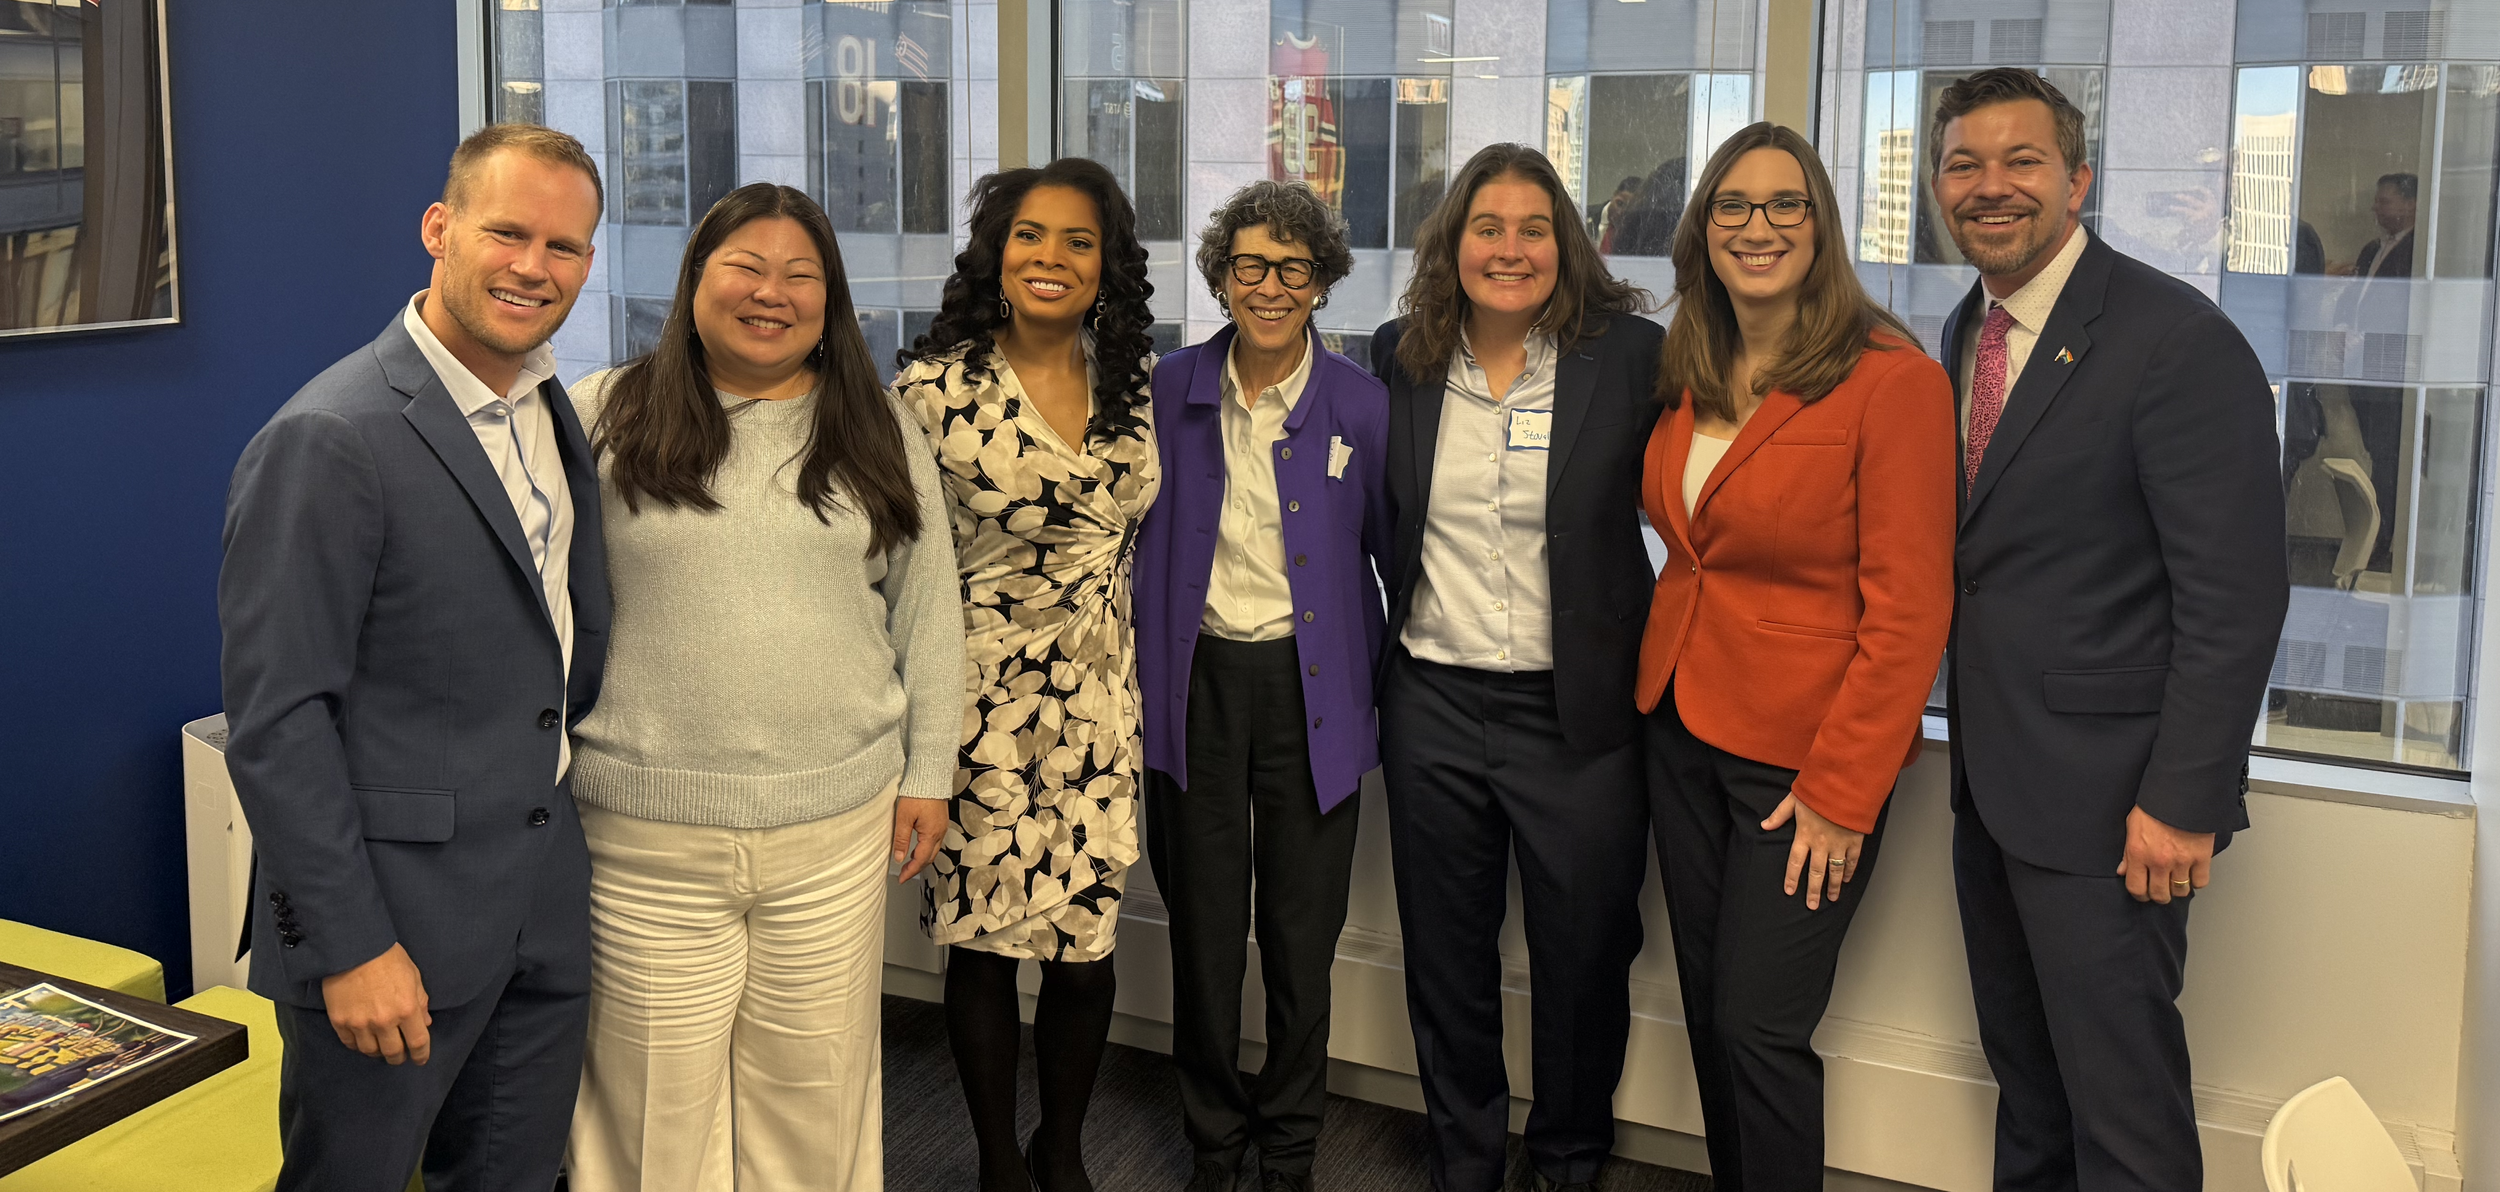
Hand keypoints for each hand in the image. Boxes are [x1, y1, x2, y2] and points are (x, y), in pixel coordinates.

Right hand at [320, 943, 430, 1064]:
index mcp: (407, 1009)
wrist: (352, 947)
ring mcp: (360, 1023)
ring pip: (371, 1051)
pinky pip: (351, 1043)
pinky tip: (363, 1040)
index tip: (421, 1059)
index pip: (418, 1042)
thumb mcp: (413, 975)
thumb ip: (420, 1001)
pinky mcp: (340, 1021)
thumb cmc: (387, 957)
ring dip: (378, 1052)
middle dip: (399, 1057)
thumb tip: (425, 1023)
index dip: (421, 1055)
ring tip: (381, 1047)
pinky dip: (359, 1045)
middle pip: (393, 1053)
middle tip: (400, 1056)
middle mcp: (384, 1021)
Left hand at [892, 797, 948, 882]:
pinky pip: (935, 841)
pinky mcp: (941, 821)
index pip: (921, 860)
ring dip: (921, 859)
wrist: (930, 776)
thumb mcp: (903, 817)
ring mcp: (942, 827)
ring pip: (933, 850)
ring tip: (908, 863)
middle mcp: (940, 833)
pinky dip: (926, 849)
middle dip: (917, 868)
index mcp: (931, 834)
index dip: (911, 871)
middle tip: (904, 874)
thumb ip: (901, 839)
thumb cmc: (916, 794)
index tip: (901, 879)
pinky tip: (917, 848)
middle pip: (930, 857)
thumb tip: (899, 858)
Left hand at [1763, 795, 1864, 910]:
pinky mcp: (1854, 841)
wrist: (1845, 785)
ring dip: (1833, 886)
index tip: (1790, 891)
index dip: (1792, 878)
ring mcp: (1839, 844)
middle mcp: (1821, 843)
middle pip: (1816, 872)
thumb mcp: (1793, 799)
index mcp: (1804, 835)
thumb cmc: (1818, 790)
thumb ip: (1779, 815)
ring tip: (1831, 899)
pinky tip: (1846, 879)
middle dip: (1813, 891)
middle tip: (1811, 906)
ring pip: (1835, 871)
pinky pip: (1851, 860)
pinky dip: (1849, 871)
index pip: (1795, 862)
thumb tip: (1764, 825)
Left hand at [2117, 806, 2213, 903]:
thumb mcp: (2132, 826)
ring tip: (2175, 881)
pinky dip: (2196, 881)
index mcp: (2139, 853)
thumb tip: (2123, 870)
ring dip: (2177, 889)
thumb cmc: (2155, 806)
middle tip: (2160, 889)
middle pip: (2159, 894)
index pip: (2136, 888)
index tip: (2142, 892)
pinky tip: (2192, 874)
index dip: (2139, 894)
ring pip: (2179, 891)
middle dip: (2158, 895)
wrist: (2181, 793)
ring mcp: (2181, 861)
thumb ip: (2127, 852)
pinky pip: (2200, 882)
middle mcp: (2159, 861)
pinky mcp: (2201, 858)